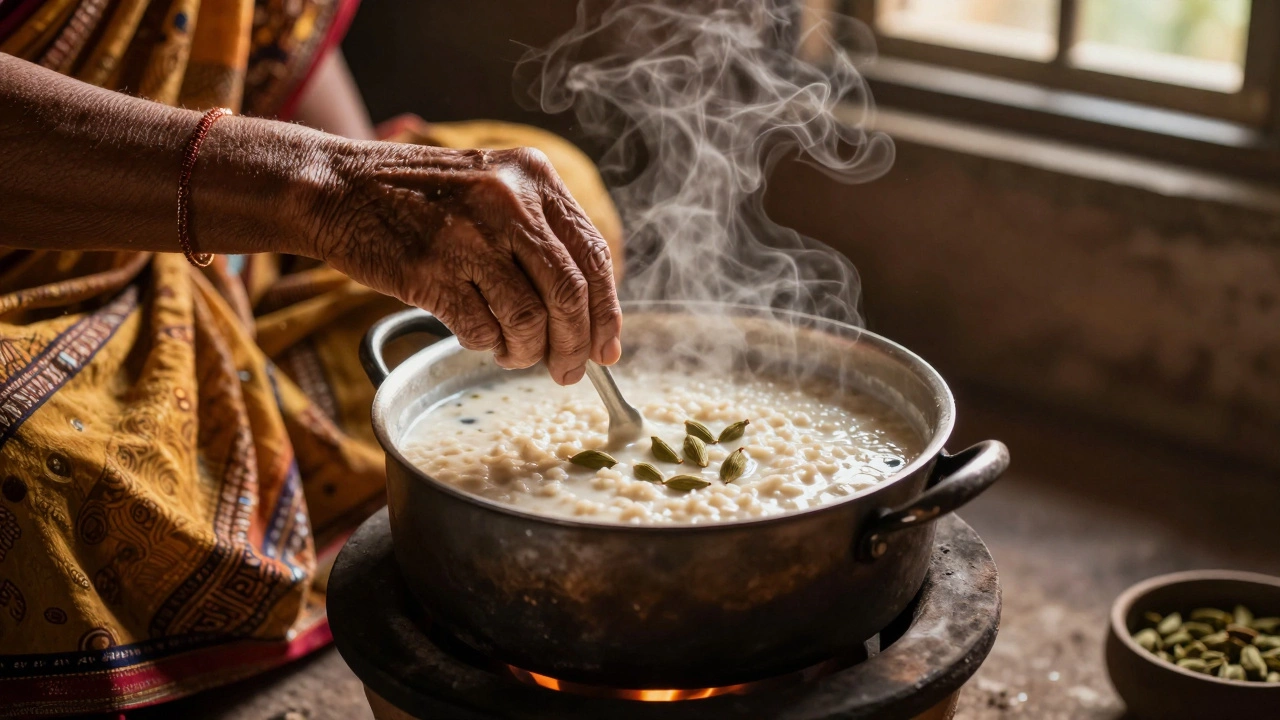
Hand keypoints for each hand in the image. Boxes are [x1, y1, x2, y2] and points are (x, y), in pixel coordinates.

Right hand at [314, 142, 621, 384]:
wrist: (336, 187)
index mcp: (533, 178)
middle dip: (576, 345)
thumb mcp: (491, 190)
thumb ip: (538, 234)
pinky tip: (478, 336)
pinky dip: (487, 344)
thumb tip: (587, 313)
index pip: (593, 255)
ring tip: (515, 355)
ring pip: (531, 320)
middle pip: (571, 293)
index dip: (607, 310)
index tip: (607, 348)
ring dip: (528, 352)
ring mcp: (470, 236)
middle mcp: (509, 202)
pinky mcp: (432, 271)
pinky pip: (482, 330)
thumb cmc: (417, 198)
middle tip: (568, 372)